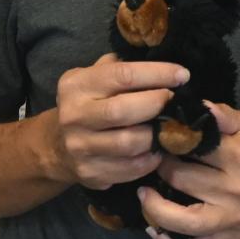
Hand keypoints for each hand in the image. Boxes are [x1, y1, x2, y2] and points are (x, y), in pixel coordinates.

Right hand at [46, 54, 186, 190]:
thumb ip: (120, 67)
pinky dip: (151, 159)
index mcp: (76, 85)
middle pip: (124, 110)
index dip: (157, 74)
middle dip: (157, 104)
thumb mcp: (93, 77)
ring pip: (129, 143)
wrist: (57, 146)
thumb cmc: (88, 104)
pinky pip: (131, 168)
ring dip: (157, 135)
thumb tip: (162, 65)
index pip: (122, 75)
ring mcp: (80, 147)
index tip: (182, 75)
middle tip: (175, 101)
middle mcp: (74, 115)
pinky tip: (158, 149)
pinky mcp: (90, 173)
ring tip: (169, 126)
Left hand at [139, 101, 239, 238]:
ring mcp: (236, 220)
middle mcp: (239, 191)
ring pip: (185, 222)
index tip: (160, 135)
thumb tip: (195, 107)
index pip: (193, 147)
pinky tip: (155, 228)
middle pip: (183, 180)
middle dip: (160, 167)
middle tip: (151, 158)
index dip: (170, 139)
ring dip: (155, 208)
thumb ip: (223, 116)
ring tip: (143, 194)